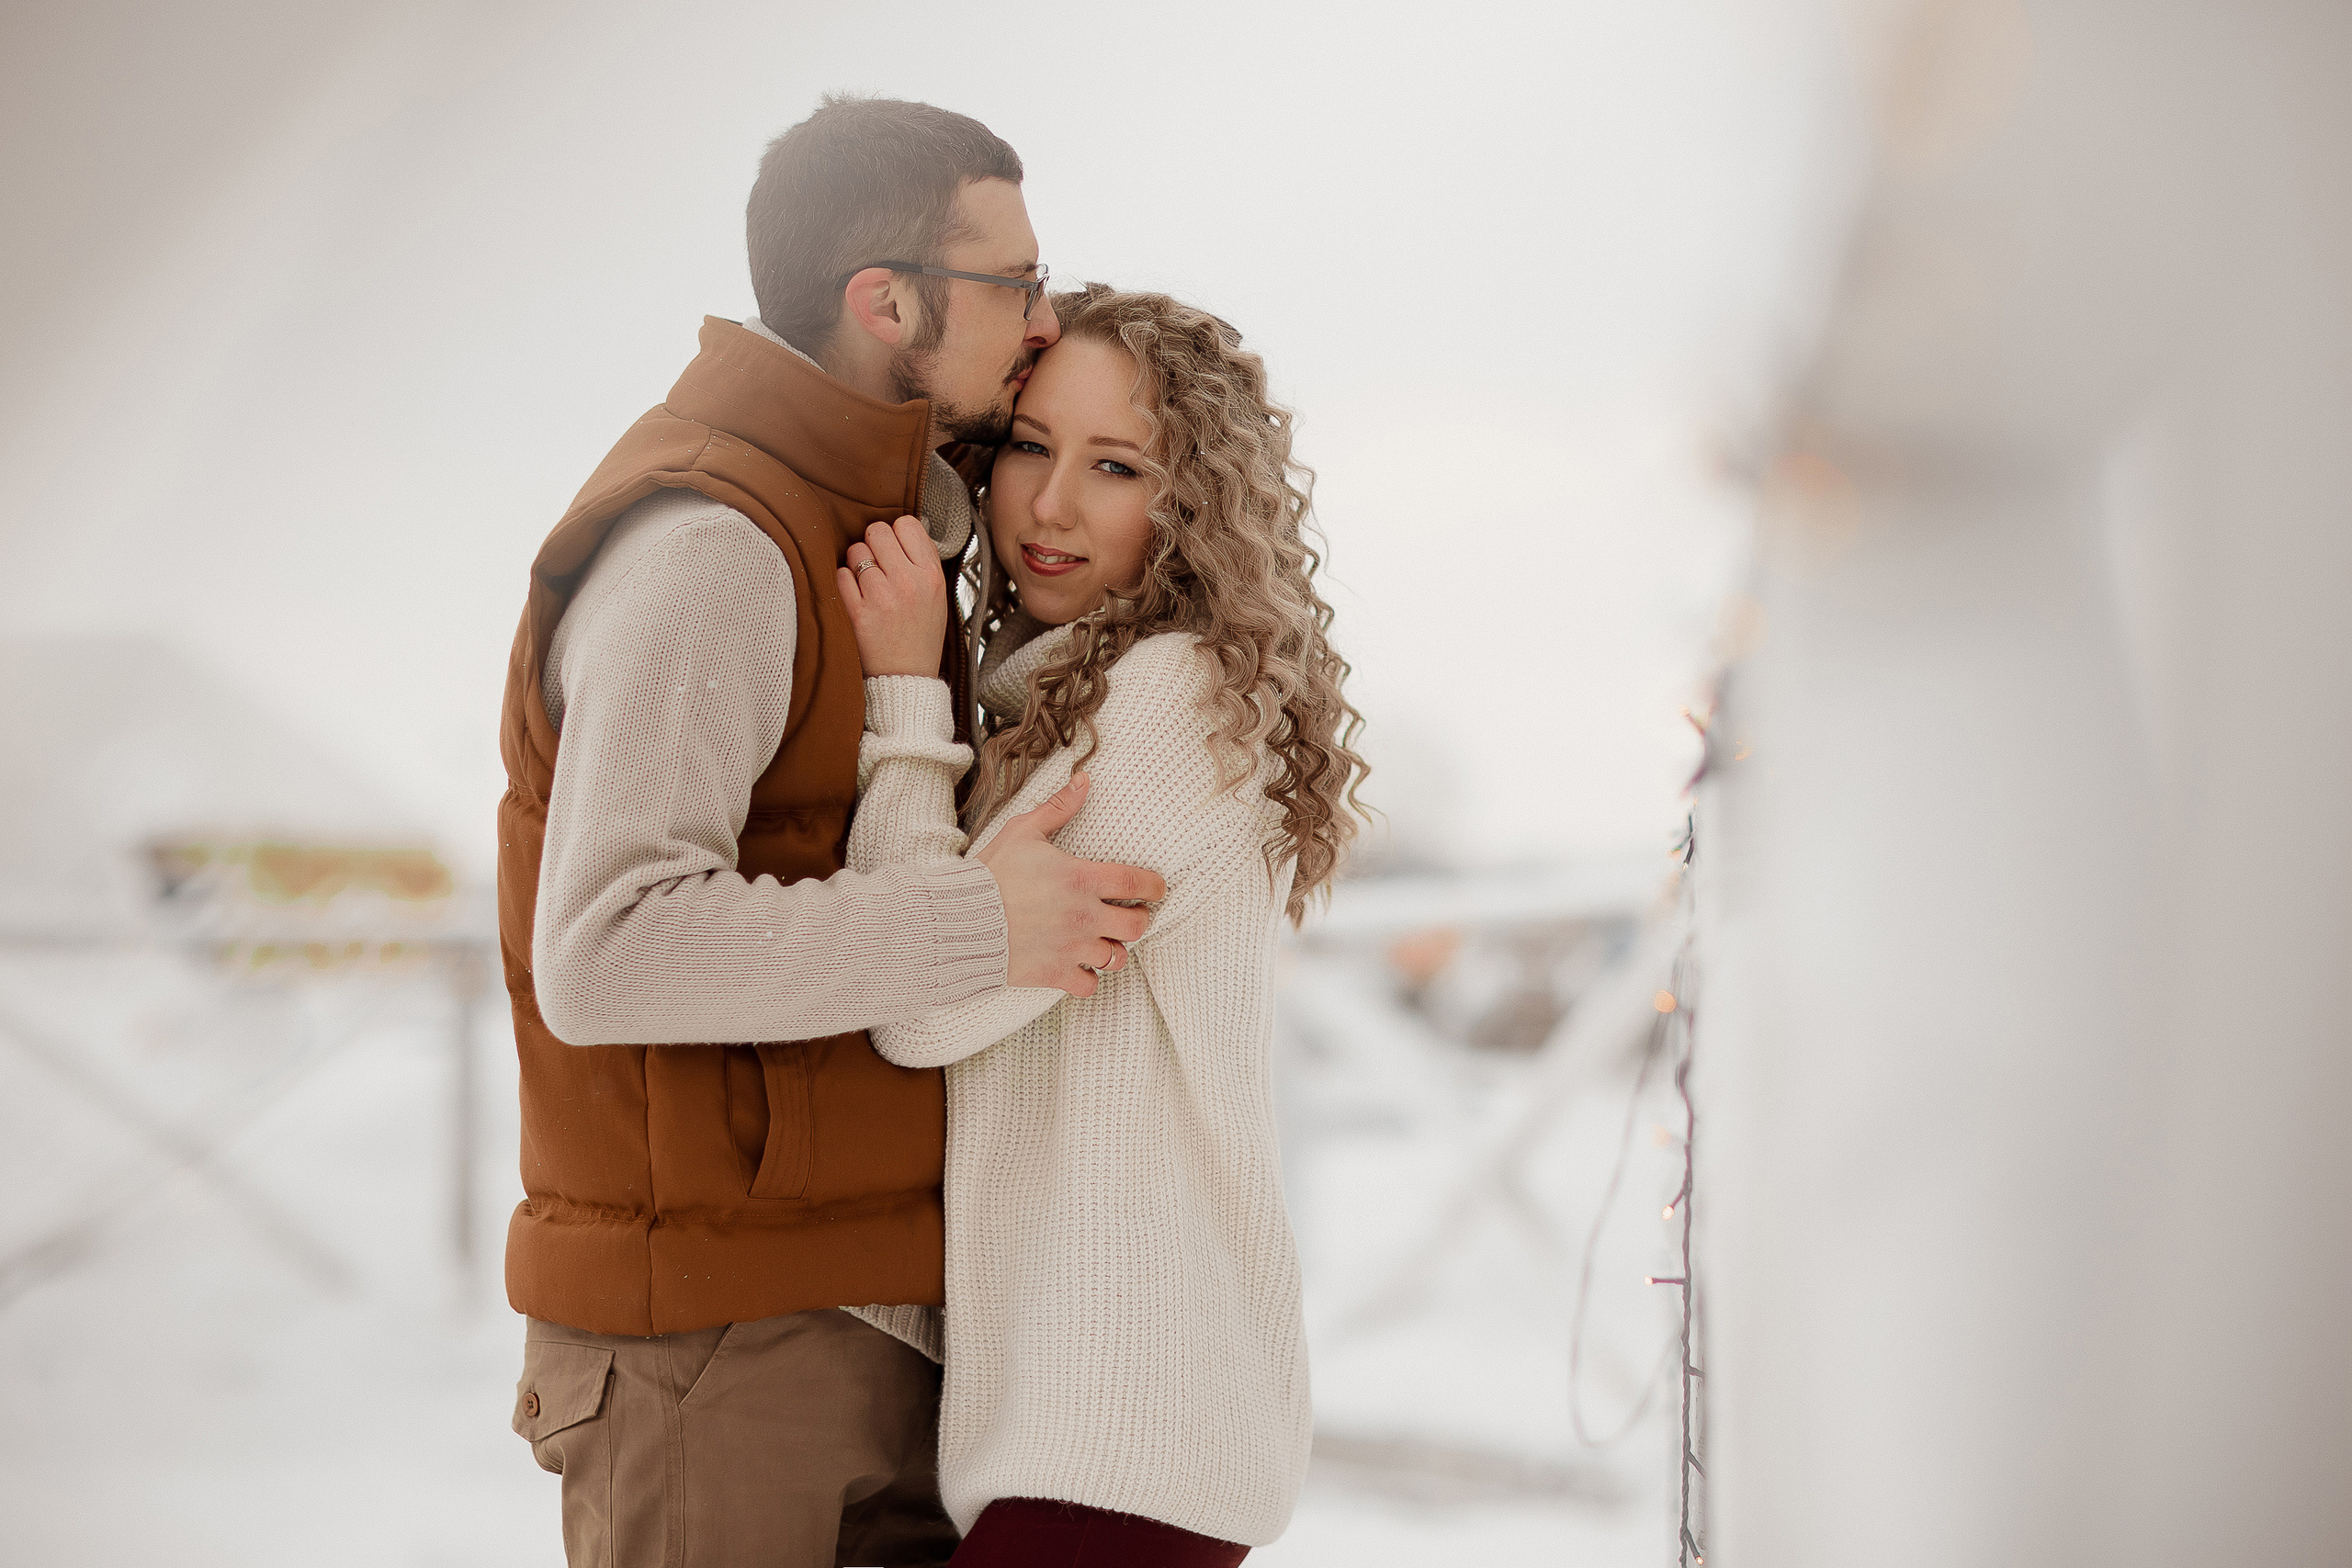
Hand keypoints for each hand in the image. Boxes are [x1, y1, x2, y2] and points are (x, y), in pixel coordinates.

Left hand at [838, 515, 947, 676]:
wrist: (908, 678)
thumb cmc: (922, 636)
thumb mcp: (938, 596)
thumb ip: (924, 561)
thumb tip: (902, 531)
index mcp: (931, 575)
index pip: (907, 524)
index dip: (896, 532)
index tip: (894, 546)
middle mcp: (908, 583)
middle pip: (877, 531)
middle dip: (873, 543)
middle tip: (877, 561)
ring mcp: (882, 597)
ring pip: (856, 551)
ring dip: (857, 563)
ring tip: (867, 581)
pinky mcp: (858, 613)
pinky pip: (841, 575)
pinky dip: (845, 582)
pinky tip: (856, 594)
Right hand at [975, 773, 1166, 996]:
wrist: (957, 920)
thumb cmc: (990, 874)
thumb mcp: (1023, 832)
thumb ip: (1058, 808)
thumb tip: (1084, 780)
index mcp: (1081, 879)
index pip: (1136, 883)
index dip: (1154, 886)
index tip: (1156, 888)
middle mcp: (1084, 915)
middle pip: (1137, 925)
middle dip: (1140, 919)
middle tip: (1132, 915)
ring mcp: (1071, 948)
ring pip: (1117, 958)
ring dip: (1115, 949)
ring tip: (1106, 941)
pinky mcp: (1054, 973)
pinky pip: (1089, 985)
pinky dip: (1089, 978)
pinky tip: (1081, 967)